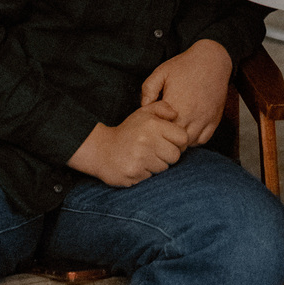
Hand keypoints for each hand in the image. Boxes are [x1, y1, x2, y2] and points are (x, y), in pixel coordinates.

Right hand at [68, 103, 189, 186]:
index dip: (177, 141)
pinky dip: (145, 172)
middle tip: (154, 151)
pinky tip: (136, 165)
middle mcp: (147, 141)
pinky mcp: (134, 174)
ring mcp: (140, 159)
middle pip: (175, 156)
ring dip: (156, 164)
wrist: (101, 149)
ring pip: (164, 167)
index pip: (183, 138)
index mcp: (152, 125)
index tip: (168, 141)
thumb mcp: (142, 113)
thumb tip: (176, 115)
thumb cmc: (127, 131)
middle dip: (167, 154)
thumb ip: (162, 108)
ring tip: (143, 157)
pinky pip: (151, 176)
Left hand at [140, 38, 232, 146]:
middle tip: (160, 130)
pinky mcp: (214, 120)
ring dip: (179, 140)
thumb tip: (143, 108)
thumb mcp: (161, 72)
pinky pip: (203, 140)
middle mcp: (191, 115)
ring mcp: (204, 120)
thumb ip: (148, 90)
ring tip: (173, 131)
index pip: (160, 130)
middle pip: (174, 140)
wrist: (212, 60)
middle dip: (165, 138)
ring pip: (188, 143)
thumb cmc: (185, 65)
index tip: (151, 123)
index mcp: (176, 105)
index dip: (154, 129)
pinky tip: (187, 130)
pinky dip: (194, 139)